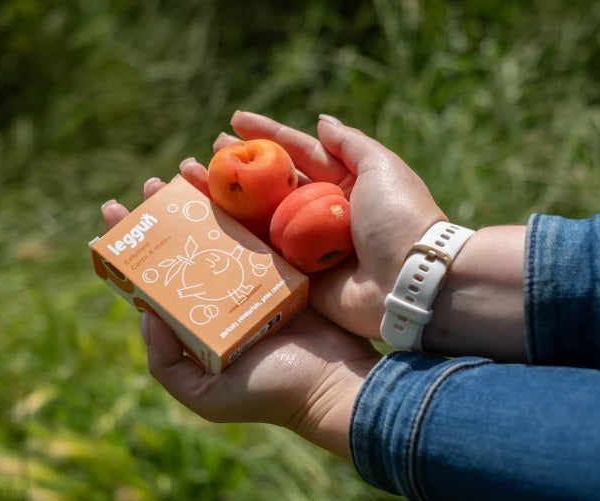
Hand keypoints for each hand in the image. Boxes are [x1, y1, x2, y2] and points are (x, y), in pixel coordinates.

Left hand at [101, 181, 379, 459]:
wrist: (334, 383)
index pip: (157, 286)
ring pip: (222, 230)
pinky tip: (231, 179)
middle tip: (149, 185)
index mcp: (200, 325)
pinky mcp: (288, 264)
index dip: (132, 257)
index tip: (107, 225)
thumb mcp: (206, 394)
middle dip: (164, 216)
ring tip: (183, 170)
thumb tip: (143, 312)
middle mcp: (224, 297)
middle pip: (186, 249)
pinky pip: (261, 228)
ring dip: (203, 199)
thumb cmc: (271, 393)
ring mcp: (256, 278)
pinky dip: (247, 204)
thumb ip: (166, 363)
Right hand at [180, 111, 446, 339]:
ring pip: (257, 220)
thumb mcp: (381, 169)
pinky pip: (260, 259)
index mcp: (343, 183)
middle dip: (238, 169)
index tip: (234, 120)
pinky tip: (202, 227)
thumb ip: (349, 144)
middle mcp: (322, 212)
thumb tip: (321, 120)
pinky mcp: (299, 280)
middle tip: (205, 154)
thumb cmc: (400, 218)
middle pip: (270, 186)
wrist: (412, 282)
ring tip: (187, 182)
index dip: (266, 136)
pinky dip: (233, 244)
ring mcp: (308, 247)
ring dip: (224, 203)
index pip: (297, 152)